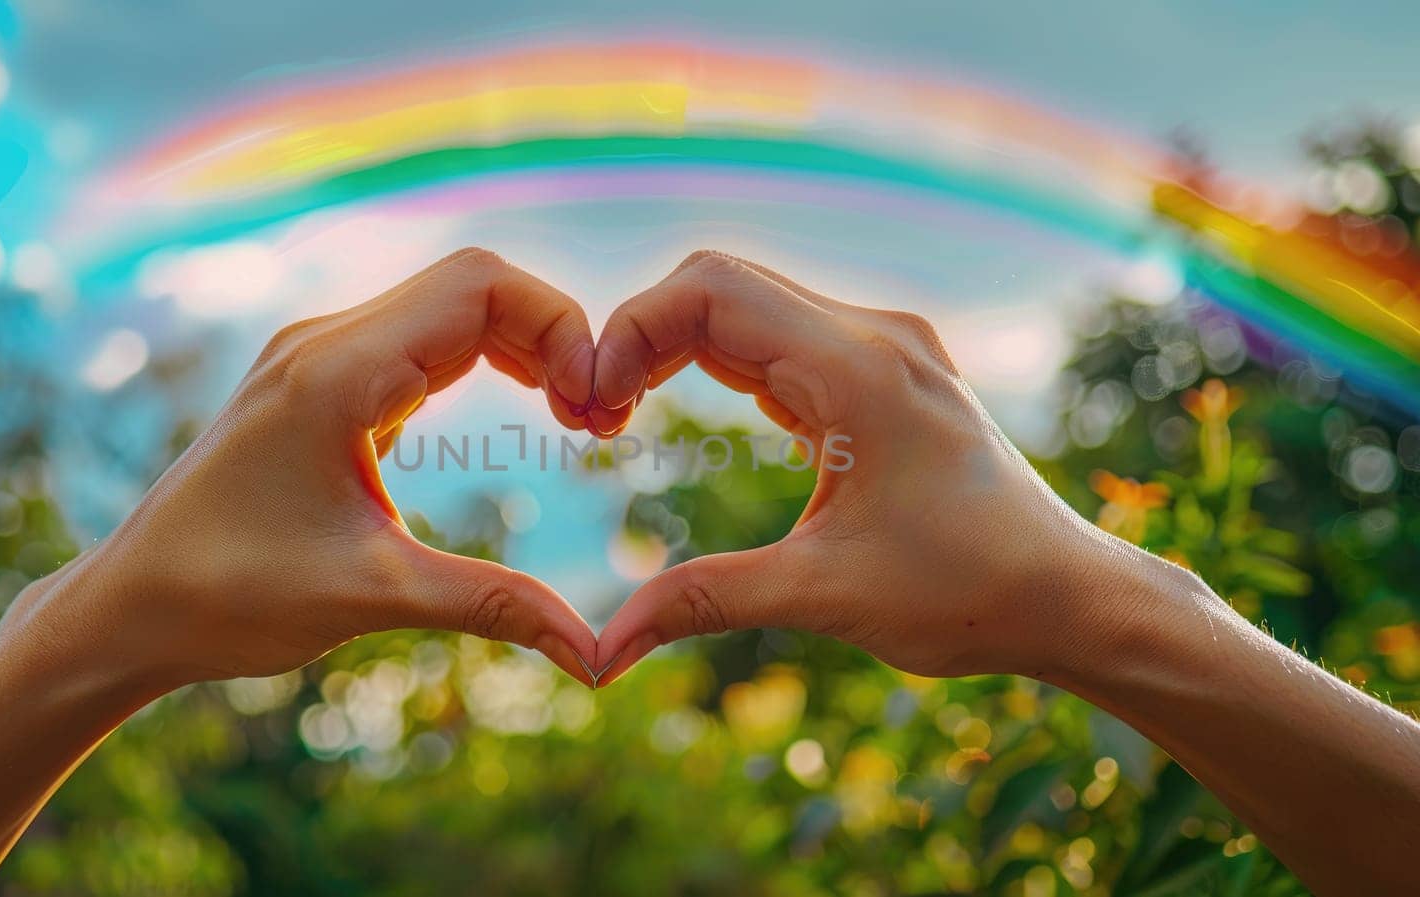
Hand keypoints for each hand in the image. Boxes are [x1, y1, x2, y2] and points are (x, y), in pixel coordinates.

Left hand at [48, 248, 599, 686]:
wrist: (128, 608)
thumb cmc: (227, 598)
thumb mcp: (374, 597)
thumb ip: (492, 605)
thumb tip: (595, 654)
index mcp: (335, 372)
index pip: (479, 288)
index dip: (561, 328)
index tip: (598, 408)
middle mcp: (326, 342)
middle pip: (474, 285)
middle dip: (554, 335)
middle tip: (600, 419)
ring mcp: (319, 358)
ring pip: (449, 308)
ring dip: (522, 346)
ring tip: (575, 416)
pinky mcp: (321, 385)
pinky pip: (420, 342)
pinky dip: (483, 361)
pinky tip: (519, 409)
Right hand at [589, 251, 1123, 683]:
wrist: (1070, 596)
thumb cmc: (968, 592)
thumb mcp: (823, 596)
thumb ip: (704, 602)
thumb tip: (601, 651)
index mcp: (860, 369)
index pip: (711, 291)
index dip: (629, 331)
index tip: (590, 406)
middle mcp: (874, 336)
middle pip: (720, 285)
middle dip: (641, 336)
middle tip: (593, 417)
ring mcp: (883, 350)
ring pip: (748, 307)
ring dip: (676, 348)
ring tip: (619, 417)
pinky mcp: (883, 376)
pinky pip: (781, 340)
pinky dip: (720, 364)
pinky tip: (682, 413)